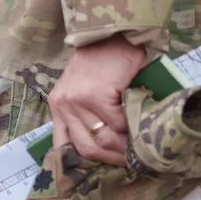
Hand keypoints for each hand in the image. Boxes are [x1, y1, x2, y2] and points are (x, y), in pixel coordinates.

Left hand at [47, 38, 147, 168]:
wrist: (111, 33)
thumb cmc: (101, 61)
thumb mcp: (83, 88)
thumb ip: (87, 113)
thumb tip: (109, 144)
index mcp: (58, 106)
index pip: (64, 145)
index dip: (83, 162)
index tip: (104, 166)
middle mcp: (64, 105)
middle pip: (87, 148)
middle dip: (112, 159)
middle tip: (132, 161)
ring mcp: (78, 101)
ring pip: (104, 139)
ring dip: (125, 148)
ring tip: (141, 148)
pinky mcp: (96, 96)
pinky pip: (117, 123)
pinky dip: (132, 128)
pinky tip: (142, 124)